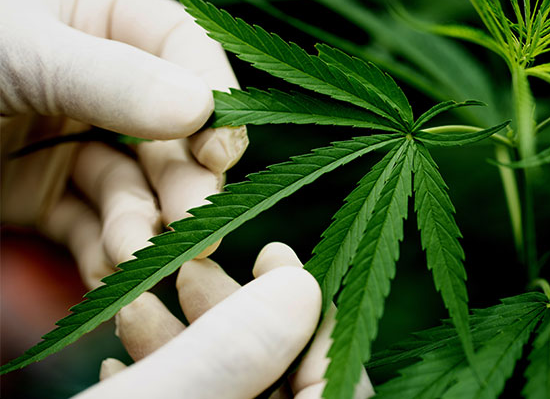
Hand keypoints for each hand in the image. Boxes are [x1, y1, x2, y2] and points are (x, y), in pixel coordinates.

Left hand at [0, 0, 247, 280]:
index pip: (186, 54)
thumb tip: (201, 109)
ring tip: (133, 256)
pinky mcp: (49, 195)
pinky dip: (107, 251)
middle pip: (172, 132)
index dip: (214, 103)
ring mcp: (76, 140)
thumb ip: (109, 76)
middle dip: (184, 183)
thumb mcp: (14, 50)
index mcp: (99, 18)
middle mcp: (100, 81)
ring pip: (137, 186)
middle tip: (196, 230)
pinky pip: (97, 224)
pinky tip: (105, 270)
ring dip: (143, 226)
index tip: (220, 151)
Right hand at [75, 243, 373, 398]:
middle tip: (188, 270)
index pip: (337, 384)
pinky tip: (124, 357)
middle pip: (280, 385)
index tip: (273, 252)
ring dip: (186, 344)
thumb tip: (300, 285)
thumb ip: (239, 352)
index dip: (312, 314)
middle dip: (233, 317)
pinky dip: (164, 383)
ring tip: (133, 310)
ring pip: (231, 396)